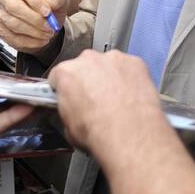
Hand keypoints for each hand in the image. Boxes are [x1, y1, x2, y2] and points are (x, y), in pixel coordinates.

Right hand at [0, 0, 67, 50]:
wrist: (45, 27)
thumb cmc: (50, 10)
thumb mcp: (60, 1)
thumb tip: (50, 1)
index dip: (35, 1)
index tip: (48, 12)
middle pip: (14, 7)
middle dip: (34, 19)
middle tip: (50, 27)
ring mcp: (2, 15)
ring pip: (15, 24)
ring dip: (35, 32)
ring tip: (48, 34)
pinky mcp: (2, 31)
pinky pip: (14, 38)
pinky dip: (31, 42)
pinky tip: (41, 40)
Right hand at [50, 50, 165, 157]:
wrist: (129, 134)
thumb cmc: (99, 132)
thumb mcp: (68, 127)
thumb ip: (67, 109)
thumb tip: (72, 112)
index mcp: (66, 72)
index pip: (59, 76)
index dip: (64, 89)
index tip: (71, 97)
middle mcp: (89, 60)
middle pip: (85, 67)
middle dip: (89, 81)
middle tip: (96, 102)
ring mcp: (114, 59)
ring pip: (108, 66)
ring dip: (110, 79)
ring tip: (116, 102)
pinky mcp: (135, 63)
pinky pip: (130, 69)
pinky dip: (130, 79)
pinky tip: (131, 97)